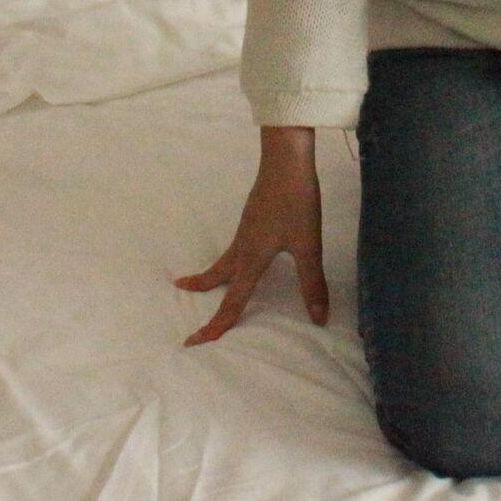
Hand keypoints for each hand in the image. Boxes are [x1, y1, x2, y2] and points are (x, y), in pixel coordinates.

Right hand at [174, 126, 329, 344]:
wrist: (285, 158)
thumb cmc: (296, 201)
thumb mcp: (308, 245)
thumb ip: (312, 283)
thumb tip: (319, 318)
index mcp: (252, 258)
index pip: (232, 302)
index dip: (215, 326)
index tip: (193, 343)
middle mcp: (243, 246)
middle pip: (218, 276)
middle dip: (201, 289)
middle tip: (182, 296)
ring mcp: (246, 229)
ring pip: (225, 260)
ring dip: (213, 275)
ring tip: (202, 282)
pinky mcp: (252, 217)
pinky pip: (235, 247)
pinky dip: (229, 260)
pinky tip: (244, 255)